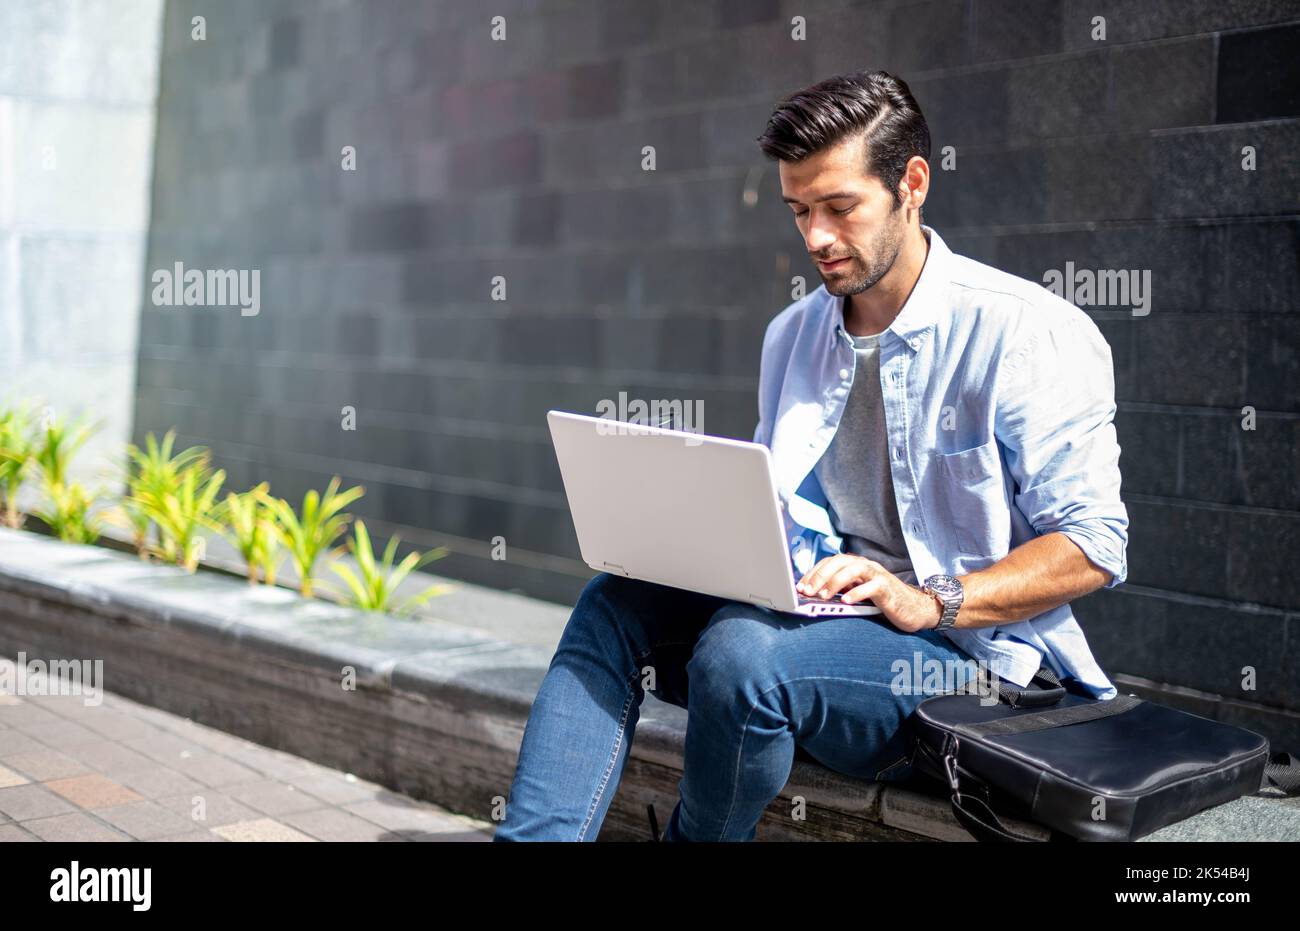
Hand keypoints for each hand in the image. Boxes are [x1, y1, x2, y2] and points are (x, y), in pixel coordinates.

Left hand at [797, 555, 942, 633]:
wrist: (914, 609)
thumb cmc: (883, 602)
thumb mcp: (858, 593)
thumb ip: (840, 590)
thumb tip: (813, 595)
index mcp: (856, 566)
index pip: (830, 562)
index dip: (813, 572)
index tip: (800, 586)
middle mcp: (866, 566)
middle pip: (839, 562)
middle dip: (820, 576)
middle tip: (807, 591)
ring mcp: (878, 575)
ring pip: (853, 570)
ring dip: (835, 582)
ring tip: (822, 595)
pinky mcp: (888, 588)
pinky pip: (871, 587)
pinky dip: (857, 593)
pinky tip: (846, 601)